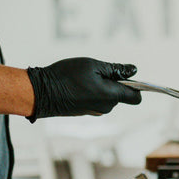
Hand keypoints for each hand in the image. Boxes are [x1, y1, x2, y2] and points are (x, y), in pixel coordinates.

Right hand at [26, 57, 141, 121]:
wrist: (41, 92)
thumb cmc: (66, 76)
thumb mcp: (93, 65)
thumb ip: (116, 69)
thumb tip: (134, 70)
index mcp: (111, 96)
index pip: (136, 97)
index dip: (137, 87)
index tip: (130, 77)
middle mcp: (106, 107)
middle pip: (121, 95)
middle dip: (115, 83)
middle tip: (97, 71)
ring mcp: (96, 111)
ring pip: (108, 97)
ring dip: (102, 86)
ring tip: (85, 78)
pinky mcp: (87, 112)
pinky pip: (97, 100)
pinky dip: (93, 92)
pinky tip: (78, 85)